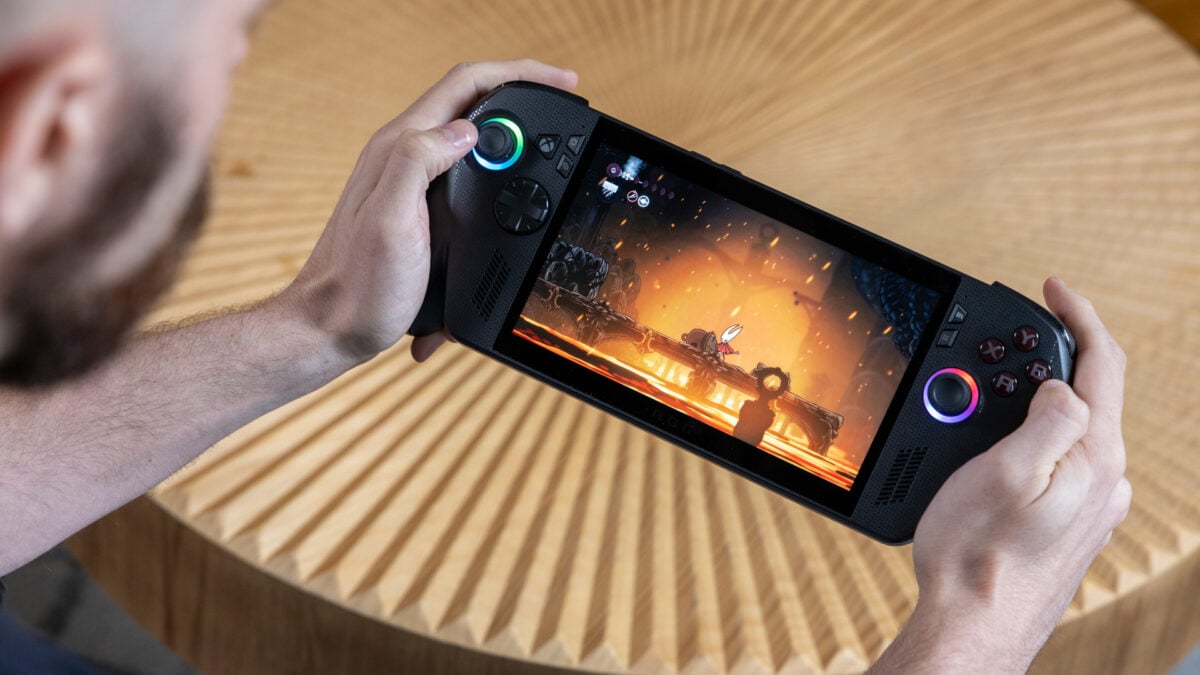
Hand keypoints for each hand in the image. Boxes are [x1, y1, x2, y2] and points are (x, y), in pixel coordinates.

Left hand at [280, 60, 577, 363]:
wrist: (332, 328)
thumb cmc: (358, 284)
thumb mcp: (390, 219)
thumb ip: (418, 161)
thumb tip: (465, 129)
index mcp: (400, 150)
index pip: (465, 85)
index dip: (518, 74)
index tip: (561, 81)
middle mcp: (404, 158)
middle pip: (472, 106)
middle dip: (521, 97)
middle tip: (563, 106)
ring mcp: (410, 184)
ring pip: (470, 143)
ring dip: (510, 139)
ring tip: (546, 147)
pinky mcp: (417, 211)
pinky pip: (462, 180)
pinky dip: (492, 181)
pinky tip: (509, 198)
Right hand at [871, 277, 1130, 672]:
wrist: (974, 626)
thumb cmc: (978, 555)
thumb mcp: (1006, 471)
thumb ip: (1049, 418)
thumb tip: (1064, 384)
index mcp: (1095, 456)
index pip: (1100, 364)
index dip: (1077, 315)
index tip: (1052, 286)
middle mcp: (1106, 478)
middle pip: (1094, 391)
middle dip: (1053, 355)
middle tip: (1006, 344)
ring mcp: (1094, 504)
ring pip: (1078, 426)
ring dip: (1042, 396)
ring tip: (992, 394)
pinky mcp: (1074, 524)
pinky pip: (1066, 458)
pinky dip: (1040, 433)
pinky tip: (1006, 445)